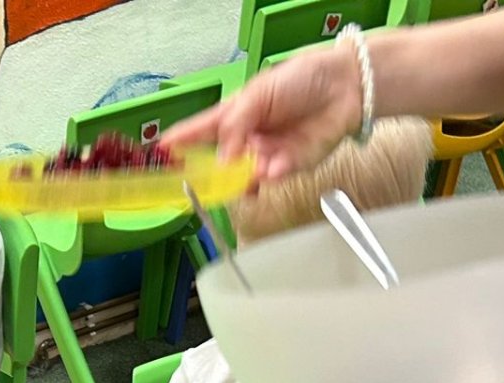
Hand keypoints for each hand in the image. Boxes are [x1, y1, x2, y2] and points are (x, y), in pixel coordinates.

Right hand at [164, 46, 361, 185]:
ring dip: (245, 176)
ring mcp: (267, 156)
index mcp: (234, 116)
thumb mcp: (257, 96)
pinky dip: (271, 175)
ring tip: (254, 165)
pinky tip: (273, 167)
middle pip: (221, 164)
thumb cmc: (298, 80)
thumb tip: (223, 162)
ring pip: (245, 177)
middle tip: (208, 180)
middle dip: (214, 174)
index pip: (200, 132)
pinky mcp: (290, 168)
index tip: (161, 155)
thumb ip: (235, 127)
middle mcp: (247, 140)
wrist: (343, 88)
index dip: (180, 144)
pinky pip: (273, 178)